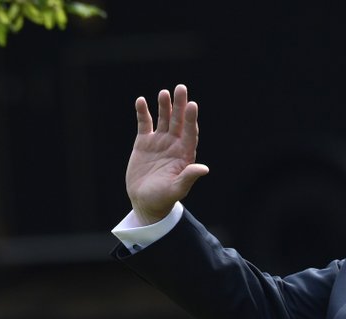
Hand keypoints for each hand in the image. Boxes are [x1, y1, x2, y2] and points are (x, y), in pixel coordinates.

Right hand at [125, 84, 208, 224]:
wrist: (145, 202)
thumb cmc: (163, 198)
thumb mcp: (176, 189)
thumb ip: (188, 177)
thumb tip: (204, 168)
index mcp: (184, 154)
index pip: (190, 133)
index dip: (191, 119)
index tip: (192, 105)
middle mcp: (174, 144)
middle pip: (178, 121)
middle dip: (180, 105)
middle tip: (181, 88)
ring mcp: (159, 142)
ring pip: (163, 119)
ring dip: (164, 106)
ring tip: (164, 93)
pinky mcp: (144, 142)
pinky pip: (144, 124)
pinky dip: (142, 113)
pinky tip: (141, 101)